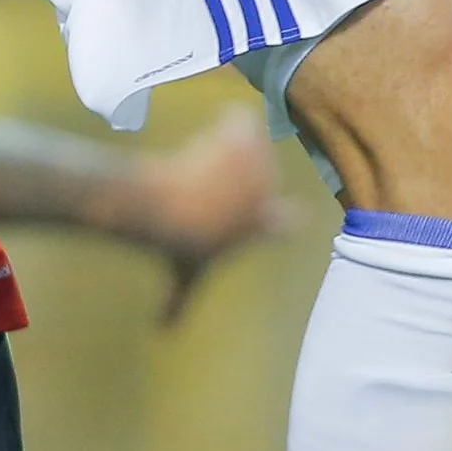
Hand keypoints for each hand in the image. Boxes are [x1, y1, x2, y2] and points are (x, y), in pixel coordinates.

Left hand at [122, 112, 283, 324]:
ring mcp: (260, 163)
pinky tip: (213, 128)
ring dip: (235, 146)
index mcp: (262, 223)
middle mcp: (269, 192)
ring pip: (254, 145)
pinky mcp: (247, 137)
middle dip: (245, 174)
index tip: (271, 211)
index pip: (290, 220)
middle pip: (264, 174)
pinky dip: (231, 122)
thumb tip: (161, 330)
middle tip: (213, 180)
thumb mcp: (185, 275)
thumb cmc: (178, 244)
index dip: (281, 216)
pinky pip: (244, 119)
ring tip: (209, 154)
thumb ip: (178, 303)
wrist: (171, 207)